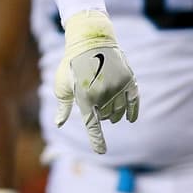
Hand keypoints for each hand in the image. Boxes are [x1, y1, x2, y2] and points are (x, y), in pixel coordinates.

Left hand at [54, 9, 138, 153]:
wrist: (90, 41)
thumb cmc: (71, 64)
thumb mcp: (62, 85)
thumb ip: (63, 106)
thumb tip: (59, 124)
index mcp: (84, 97)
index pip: (92, 125)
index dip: (97, 140)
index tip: (101, 152)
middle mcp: (102, 94)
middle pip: (106, 117)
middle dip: (101, 115)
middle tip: (94, 100)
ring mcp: (117, 87)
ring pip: (119, 111)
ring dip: (114, 114)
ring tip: (107, 106)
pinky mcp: (128, 80)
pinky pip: (133, 102)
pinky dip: (132, 111)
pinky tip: (130, 119)